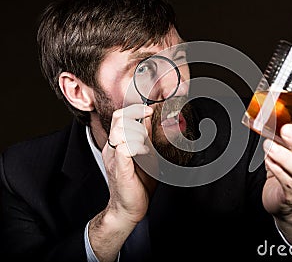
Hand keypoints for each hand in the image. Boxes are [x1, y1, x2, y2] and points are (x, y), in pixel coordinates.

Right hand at [89, 104, 154, 261]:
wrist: (129, 208)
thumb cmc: (138, 183)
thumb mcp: (147, 156)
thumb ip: (148, 139)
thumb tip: (153, 121)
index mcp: (118, 143)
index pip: (120, 116)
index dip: (135, 110)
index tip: (150, 111)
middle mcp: (113, 148)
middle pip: (118, 119)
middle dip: (136, 116)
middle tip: (149, 122)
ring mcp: (114, 158)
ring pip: (119, 132)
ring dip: (137, 132)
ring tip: (147, 143)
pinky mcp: (119, 169)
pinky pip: (123, 149)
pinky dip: (136, 146)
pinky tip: (145, 153)